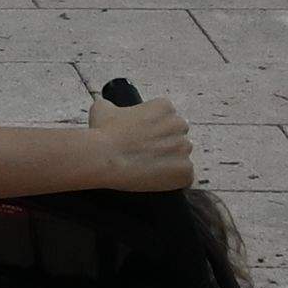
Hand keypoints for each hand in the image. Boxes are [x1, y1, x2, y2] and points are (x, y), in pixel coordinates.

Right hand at [74, 97, 197, 193]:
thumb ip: (112, 105)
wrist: (105, 158)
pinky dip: (173, 181)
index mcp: (164, 107)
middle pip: (178, 137)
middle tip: (146, 155)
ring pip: (182, 158)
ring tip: (149, 170)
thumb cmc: (104, 133)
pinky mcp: (185, 171)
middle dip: (166, 146)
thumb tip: (109, 108)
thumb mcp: (102, 109)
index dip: (155, 131)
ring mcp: (184, 149)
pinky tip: (156, 180)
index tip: (143, 139)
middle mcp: (179, 124)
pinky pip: (184, 177)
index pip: (168, 119)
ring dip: (170, 164)